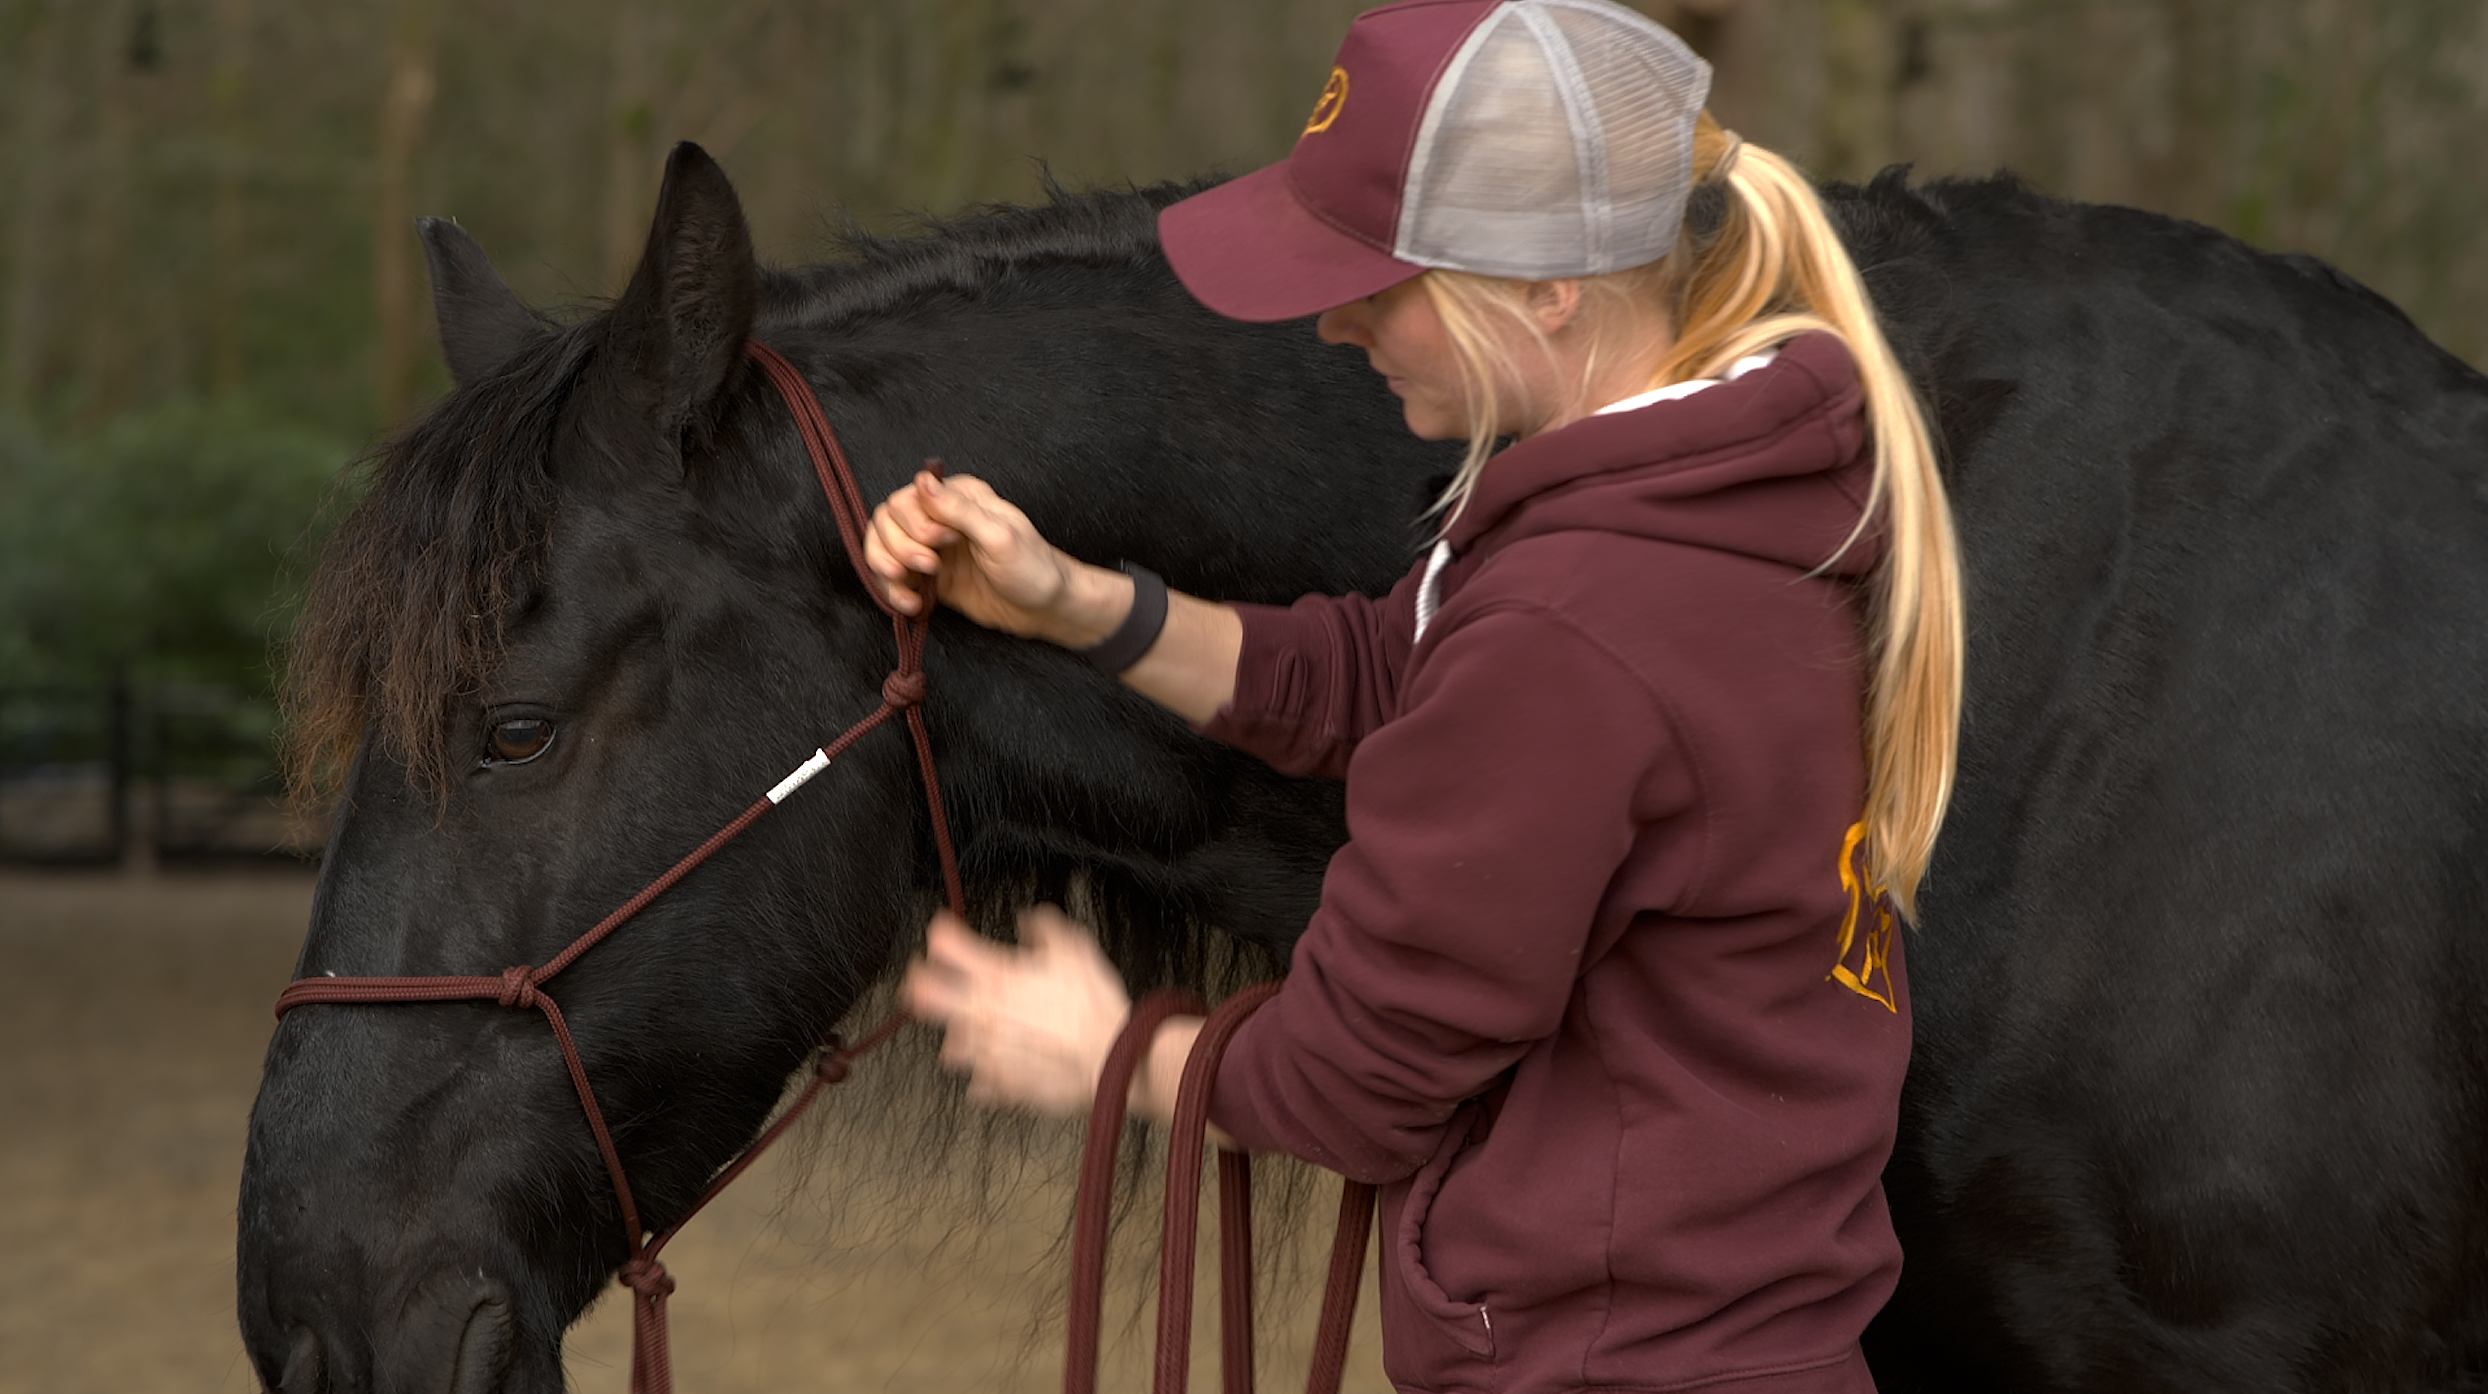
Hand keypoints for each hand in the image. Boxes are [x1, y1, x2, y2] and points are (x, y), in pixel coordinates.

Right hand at [864, 471, 1117, 641]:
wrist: (1044, 610)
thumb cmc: (1033, 569)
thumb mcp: (999, 537)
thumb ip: (959, 509)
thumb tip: (922, 480)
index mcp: (959, 497)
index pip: (906, 498)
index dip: (914, 524)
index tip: (941, 544)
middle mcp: (940, 517)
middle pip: (886, 520)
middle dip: (899, 547)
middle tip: (930, 567)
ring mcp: (930, 547)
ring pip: (881, 546)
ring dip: (886, 568)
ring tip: (911, 591)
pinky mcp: (928, 576)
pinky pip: (892, 577)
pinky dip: (892, 591)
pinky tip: (911, 604)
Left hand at [902, 906, 1131, 1115]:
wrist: (1111, 1058)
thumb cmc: (1093, 1007)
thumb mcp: (1074, 948)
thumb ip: (1044, 927)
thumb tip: (1028, 920)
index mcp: (996, 975)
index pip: (943, 943)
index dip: (941, 931)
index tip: (946, 931)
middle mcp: (981, 1013)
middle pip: (920, 995)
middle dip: (918, 982)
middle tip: (926, 977)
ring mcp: (986, 1052)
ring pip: (945, 1045)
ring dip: (955, 1033)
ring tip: (969, 1027)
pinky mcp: (999, 1083)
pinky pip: (977, 1082)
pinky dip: (983, 1072)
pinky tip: (998, 1062)